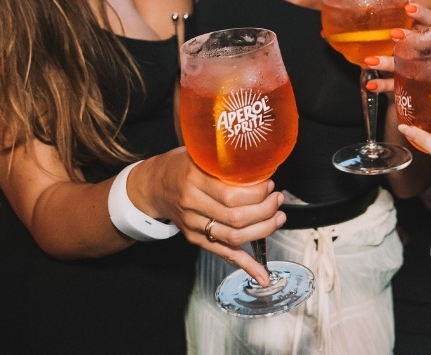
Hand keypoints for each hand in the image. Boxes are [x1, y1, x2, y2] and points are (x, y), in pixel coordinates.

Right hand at [140, 148, 285, 283]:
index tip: (269, 186)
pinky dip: (246, 265)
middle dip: (265, 211)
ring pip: (233, 237)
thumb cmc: (181, 167)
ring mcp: (193, 225)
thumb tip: (262, 168)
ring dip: (262, 230)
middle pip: (236, 218)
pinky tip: (261, 274)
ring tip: (277, 218)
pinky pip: (224, 253)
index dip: (256, 194)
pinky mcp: (195, 239)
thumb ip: (226, 163)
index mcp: (194, 179)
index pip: (231, 195)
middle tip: (277, 200)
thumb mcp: (200, 155)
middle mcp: (192, 204)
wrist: (153, 186)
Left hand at [364, 2, 430, 92]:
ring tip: (370, 61)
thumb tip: (365, 6)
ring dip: (387, 63)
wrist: (414, 82)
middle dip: (408, 38)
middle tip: (394, 34)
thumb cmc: (405, 47)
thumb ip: (391, 20)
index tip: (408, 8)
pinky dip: (383, 85)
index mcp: (425, 34)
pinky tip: (371, 84)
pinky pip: (396, 85)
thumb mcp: (402, 32)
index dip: (420, 14)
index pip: (428, 20)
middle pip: (420, 43)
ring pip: (406, 66)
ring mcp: (417, 69)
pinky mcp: (408, 86)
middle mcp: (424, 51)